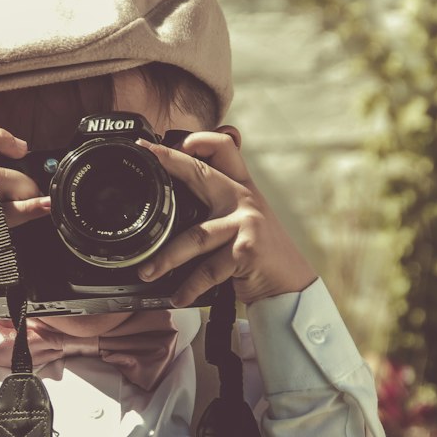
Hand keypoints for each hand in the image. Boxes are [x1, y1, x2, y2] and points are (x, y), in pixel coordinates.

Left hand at [138, 126, 317, 306]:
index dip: (196, 140)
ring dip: (167, 257)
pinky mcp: (246, 250)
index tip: (164, 143)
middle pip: (202, 172)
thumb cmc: (258, 254)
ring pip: (196, 236)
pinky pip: (208, 270)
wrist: (289, 283)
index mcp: (240, 186)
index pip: (223, 148)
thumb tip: (169, 210)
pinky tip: (178, 297)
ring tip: (147, 270)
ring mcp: (246, 222)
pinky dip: (190, 287)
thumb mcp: (240, 221)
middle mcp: (243, 198)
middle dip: (172, 161)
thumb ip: (214, 208)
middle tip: (147, 158)